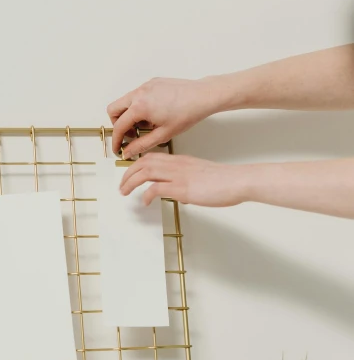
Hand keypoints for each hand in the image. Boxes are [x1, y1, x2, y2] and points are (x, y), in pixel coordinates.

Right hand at [107, 76, 226, 157]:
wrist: (202, 96)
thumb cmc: (187, 113)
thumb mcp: (162, 135)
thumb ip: (141, 145)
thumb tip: (128, 152)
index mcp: (140, 107)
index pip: (119, 126)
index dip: (116, 140)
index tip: (118, 148)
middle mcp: (139, 93)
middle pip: (113, 110)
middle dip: (118, 124)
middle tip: (131, 135)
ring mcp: (145, 86)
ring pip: (125, 101)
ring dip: (129, 115)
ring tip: (147, 125)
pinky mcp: (152, 83)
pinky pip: (137, 95)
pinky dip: (139, 106)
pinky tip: (154, 114)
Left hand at [119, 152, 248, 206]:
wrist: (237, 180)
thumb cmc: (223, 180)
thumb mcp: (200, 177)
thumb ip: (187, 182)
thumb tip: (180, 195)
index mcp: (180, 160)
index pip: (152, 157)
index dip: (137, 165)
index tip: (129, 174)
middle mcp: (176, 165)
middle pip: (144, 163)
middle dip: (128, 174)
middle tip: (121, 186)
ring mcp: (178, 175)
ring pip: (145, 172)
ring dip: (131, 182)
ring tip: (125, 192)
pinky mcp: (182, 188)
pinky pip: (156, 188)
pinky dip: (146, 194)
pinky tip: (145, 202)